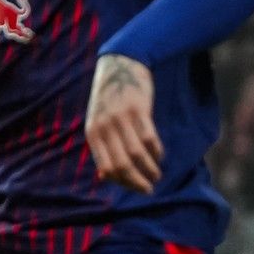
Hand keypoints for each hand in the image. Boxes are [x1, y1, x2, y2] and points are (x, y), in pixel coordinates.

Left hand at [87, 55, 162, 193]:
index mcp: (93, 133)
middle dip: (137, 181)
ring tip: (157, 175)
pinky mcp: (138, 110)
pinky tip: (160, 156)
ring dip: (149, 169)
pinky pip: (149, 138)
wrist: (121, 65)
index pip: (107, 168)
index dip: (124, 183)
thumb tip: (105, 177)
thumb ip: (102, 147)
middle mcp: (105, 128)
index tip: (137, 188)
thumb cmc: (111, 98)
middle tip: (150, 189)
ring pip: (137, 154)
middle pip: (122, 165)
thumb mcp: (99, 122)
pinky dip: (156, 151)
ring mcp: (121, 118)